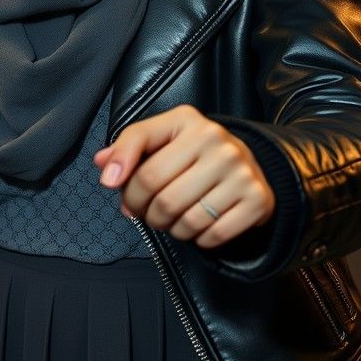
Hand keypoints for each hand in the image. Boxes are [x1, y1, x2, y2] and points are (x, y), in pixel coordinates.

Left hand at [93, 104, 275, 249]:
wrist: (247, 164)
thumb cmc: (194, 152)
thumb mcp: (163, 137)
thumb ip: (131, 147)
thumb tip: (104, 165)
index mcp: (189, 121)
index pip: (143, 157)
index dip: (122, 176)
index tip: (112, 187)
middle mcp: (218, 142)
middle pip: (161, 196)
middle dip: (145, 212)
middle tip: (146, 211)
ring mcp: (241, 171)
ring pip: (185, 221)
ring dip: (171, 229)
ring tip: (173, 218)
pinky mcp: (257, 200)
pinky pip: (212, 236)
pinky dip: (198, 239)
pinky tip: (199, 224)